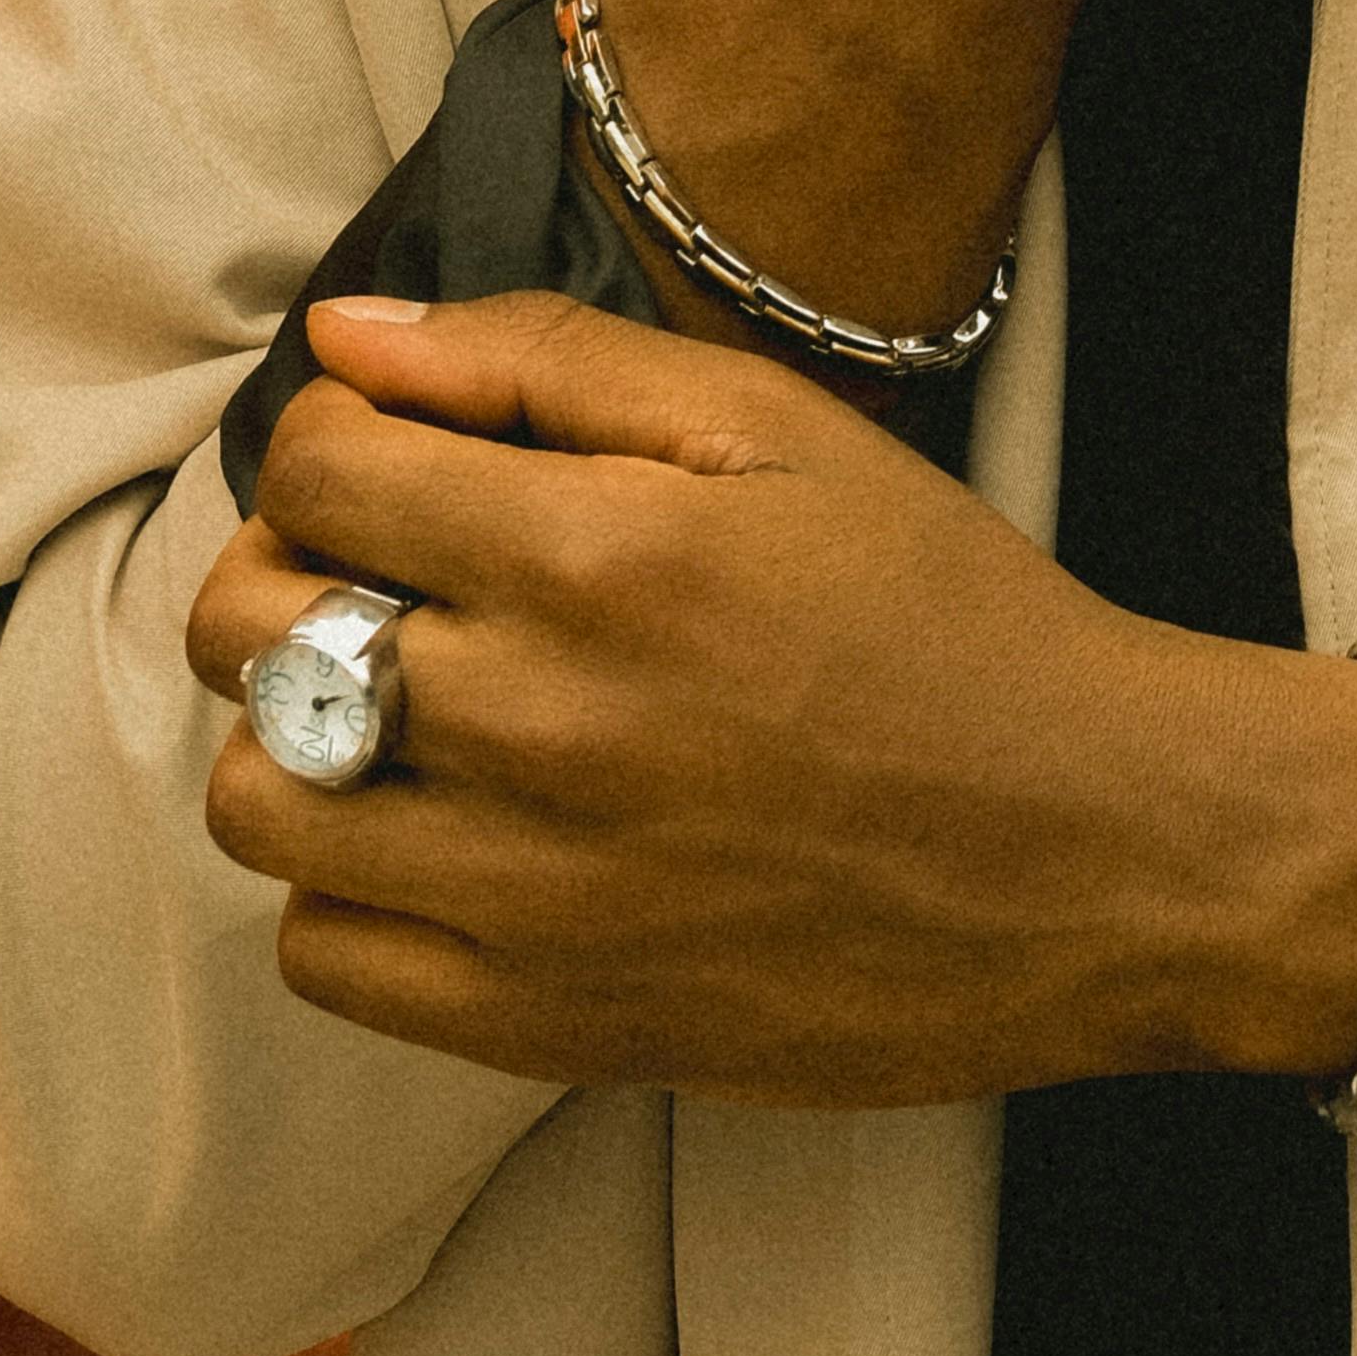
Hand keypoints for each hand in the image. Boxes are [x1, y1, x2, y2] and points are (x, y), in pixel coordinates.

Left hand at [183, 291, 1356, 1101]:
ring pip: (260, 803)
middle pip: (249, 630)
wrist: (1107, 853)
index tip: (399, 460)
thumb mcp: (788, 434)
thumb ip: (551, 365)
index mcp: (606, 556)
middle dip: (288, 569)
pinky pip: (324, 961)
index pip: (319, 470)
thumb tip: (347, 332)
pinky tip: (444, 838)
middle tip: (386, 573)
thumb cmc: (955, 625)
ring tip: (409, 712)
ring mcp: (536, 893)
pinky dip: (346, 893)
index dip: (335, 441)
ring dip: (300, 736)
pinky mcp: (549, 1023)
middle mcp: (546, 726)